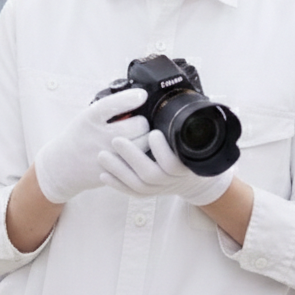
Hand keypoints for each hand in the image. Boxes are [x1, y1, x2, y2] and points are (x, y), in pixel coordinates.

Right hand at [33, 88, 149, 203]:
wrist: (62, 166)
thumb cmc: (79, 137)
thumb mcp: (87, 117)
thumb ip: (109, 109)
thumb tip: (140, 98)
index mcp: (90, 118)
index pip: (114, 104)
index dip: (131, 98)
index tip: (142, 95)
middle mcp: (99, 136)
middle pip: (139, 125)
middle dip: (142, 122)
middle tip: (138, 124)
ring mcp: (108, 155)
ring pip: (144, 143)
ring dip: (146, 138)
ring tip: (138, 138)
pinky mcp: (115, 171)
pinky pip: (140, 160)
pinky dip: (142, 155)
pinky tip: (136, 153)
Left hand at [97, 130, 233, 206]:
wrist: (191, 179)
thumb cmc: (186, 150)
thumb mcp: (189, 137)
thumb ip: (181, 124)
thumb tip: (183, 101)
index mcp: (186, 163)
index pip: (175, 162)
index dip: (162, 150)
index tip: (152, 133)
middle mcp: (174, 179)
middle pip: (152, 173)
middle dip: (133, 157)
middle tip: (116, 140)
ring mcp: (160, 188)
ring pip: (139, 185)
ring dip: (119, 170)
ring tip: (102, 155)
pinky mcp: (149, 194)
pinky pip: (132, 192)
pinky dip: (117, 184)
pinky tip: (103, 174)